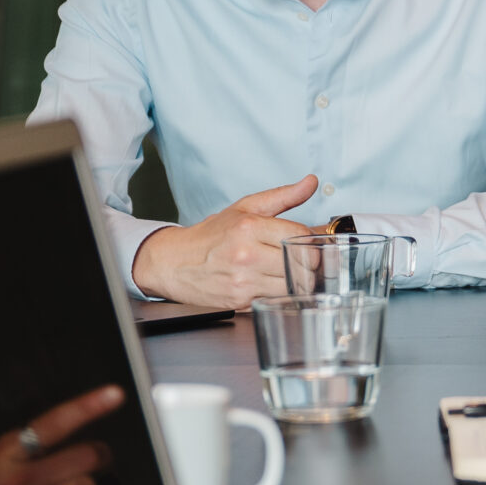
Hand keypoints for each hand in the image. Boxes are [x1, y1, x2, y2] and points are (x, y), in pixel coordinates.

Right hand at [135, 175, 319, 306]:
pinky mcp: (241, 302)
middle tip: (300, 259)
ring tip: (285, 272)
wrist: (174, 262)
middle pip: (302, 264)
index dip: (308, 240)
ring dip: (296, 281)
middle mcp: (246, 255)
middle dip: (307, 262)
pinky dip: (278, 294)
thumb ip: (283, 196)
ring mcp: (243, 281)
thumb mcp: (245, 208)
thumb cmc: (211, 235)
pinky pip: (276, 300)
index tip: (305, 242)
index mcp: (249, 227)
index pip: (300, 235)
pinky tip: (269, 284)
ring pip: (293, 286)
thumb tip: (311, 182)